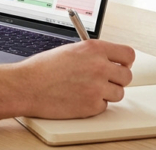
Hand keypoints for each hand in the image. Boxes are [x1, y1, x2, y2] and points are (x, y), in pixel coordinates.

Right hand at [13, 39, 134, 118]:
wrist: (27, 86)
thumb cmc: (42, 69)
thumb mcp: (70, 50)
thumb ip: (92, 54)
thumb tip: (107, 61)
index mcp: (94, 48)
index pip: (128, 54)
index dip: (125, 62)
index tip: (121, 65)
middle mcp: (99, 66)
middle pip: (127, 76)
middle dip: (117, 79)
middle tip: (104, 80)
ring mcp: (97, 87)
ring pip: (118, 93)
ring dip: (107, 93)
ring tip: (87, 89)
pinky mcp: (92, 105)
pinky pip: (104, 106)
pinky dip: (94, 104)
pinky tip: (79, 98)